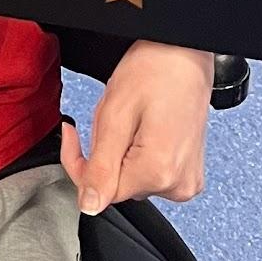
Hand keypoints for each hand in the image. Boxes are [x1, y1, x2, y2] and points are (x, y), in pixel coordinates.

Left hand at [61, 42, 212, 213]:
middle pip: (118, 184)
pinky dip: (138, 152)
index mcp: (159, 173)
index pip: (101, 192)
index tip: (72, 133)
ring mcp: (186, 181)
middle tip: (112, 114)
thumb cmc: (154, 71)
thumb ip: (100, 167)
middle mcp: (178, 186)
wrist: (184, 54)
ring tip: (131, 116)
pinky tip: (144, 126)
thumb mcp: (115, 114)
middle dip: (104, 152)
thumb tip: (89, 206)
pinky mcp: (189, 173)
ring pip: (132, 178)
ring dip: (120, 151)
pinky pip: (151, 174)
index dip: (81, 162)